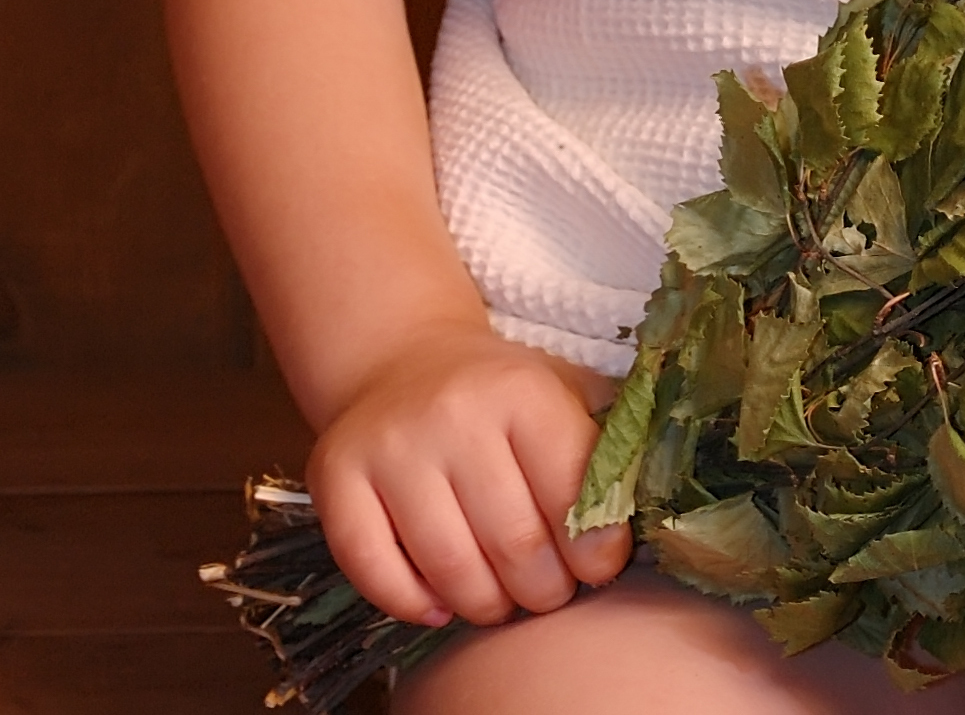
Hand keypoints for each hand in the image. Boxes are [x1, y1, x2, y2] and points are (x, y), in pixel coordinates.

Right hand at [307, 323, 632, 626]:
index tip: (595, 569)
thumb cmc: (499, 398)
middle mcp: (453, 413)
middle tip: (546, 593)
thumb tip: (628, 532)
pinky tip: (439, 601)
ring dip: (484, 605)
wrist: (402, 358)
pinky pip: (376, 572)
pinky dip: (414, 604)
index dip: (594, 553)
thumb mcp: (562, 398)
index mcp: (521, 391)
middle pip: (513, 544)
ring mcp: (390, 446)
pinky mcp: (336, 476)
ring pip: (449, 570)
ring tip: (500, 600)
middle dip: (541, 591)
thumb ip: (603, 457)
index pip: (572, 496)